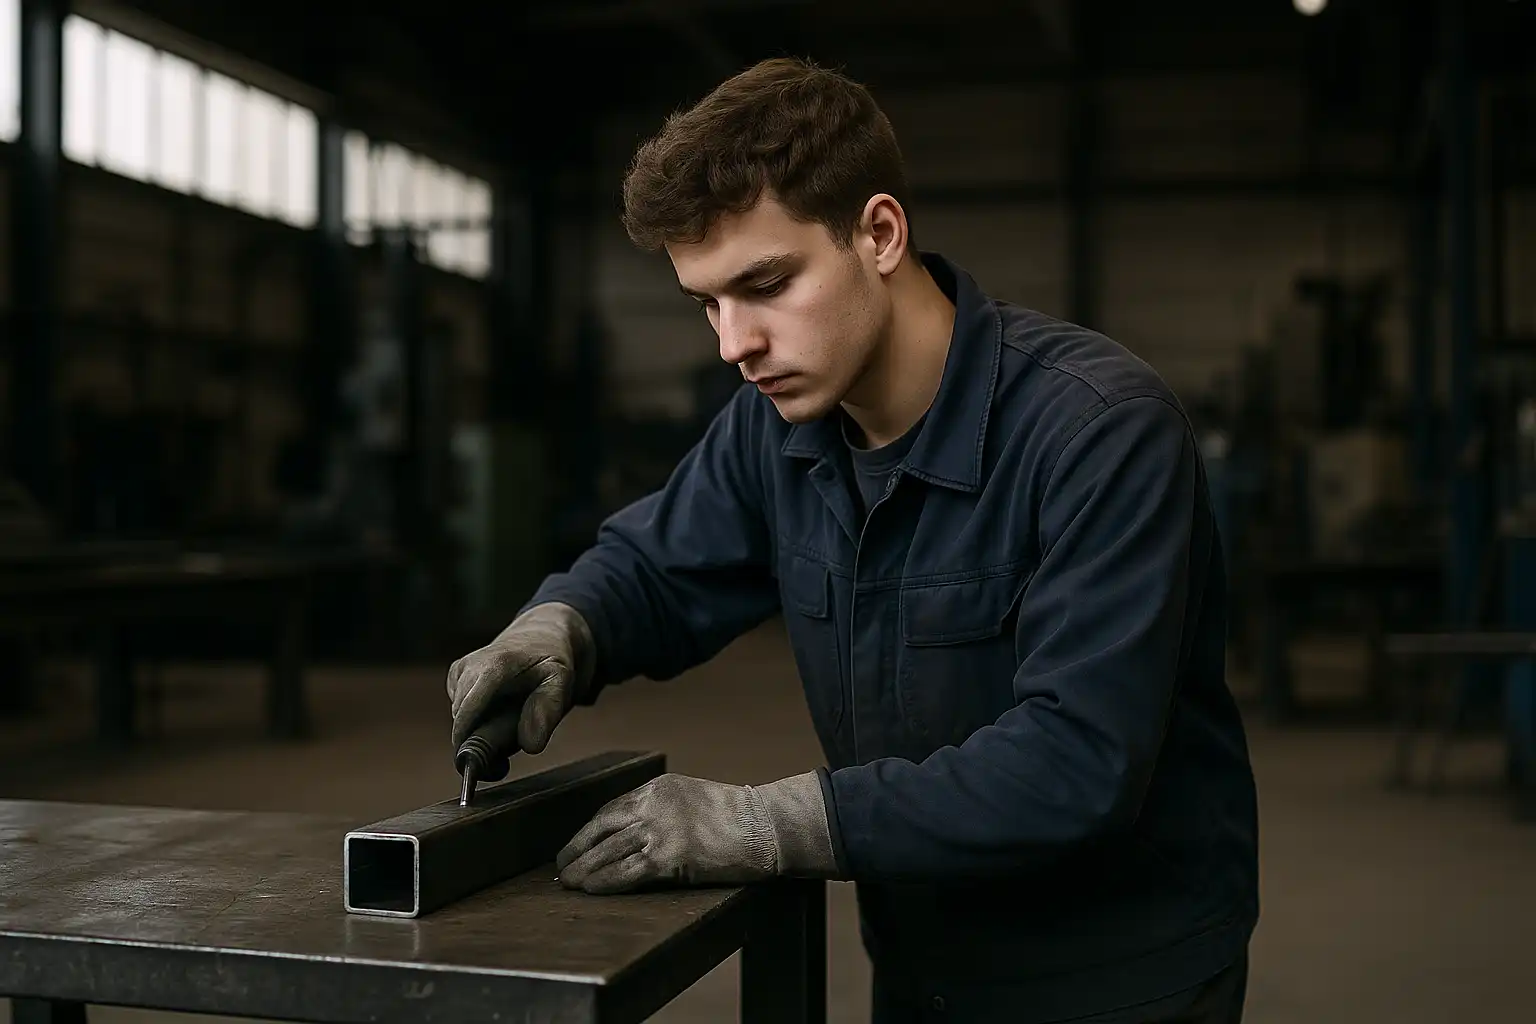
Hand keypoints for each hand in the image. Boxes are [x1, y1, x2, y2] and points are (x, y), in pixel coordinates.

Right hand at [446, 602, 594, 754]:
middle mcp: (471, 665)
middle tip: (503, 763)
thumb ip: (547, 711)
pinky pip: (460, 712)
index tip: (472, 768)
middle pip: (461, 719)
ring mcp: (460, 670)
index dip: (464, 741)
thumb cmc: (552, 660)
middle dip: (478, 742)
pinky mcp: (456, 677)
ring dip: (480, 731)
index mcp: (495, 665)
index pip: (467, 710)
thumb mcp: (562, 682)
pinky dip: (476, 720)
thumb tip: (530, 745)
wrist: (542, 635)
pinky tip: (498, 711)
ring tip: (510, 725)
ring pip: (460, 718)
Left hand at [555, 771, 839, 893]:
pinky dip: (605, 882)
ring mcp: (661, 829)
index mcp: (658, 788)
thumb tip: (632, 835)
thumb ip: (662, 810)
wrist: (766, 826)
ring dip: (584, 870)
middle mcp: (654, 803)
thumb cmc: (737, 818)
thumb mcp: (692, 800)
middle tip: (561, 867)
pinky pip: (627, 872)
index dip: (588, 832)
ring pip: (609, 852)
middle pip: (602, 828)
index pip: (610, 810)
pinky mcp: (670, 855)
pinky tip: (592, 889)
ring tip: (568, 884)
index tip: (574, 846)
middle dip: (576, 849)